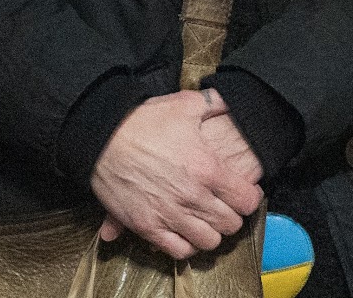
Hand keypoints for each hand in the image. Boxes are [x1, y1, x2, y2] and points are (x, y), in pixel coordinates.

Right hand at [91, 90, 265, 257]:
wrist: (102, 138)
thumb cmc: (144, 121)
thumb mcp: (186, 104)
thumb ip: (216, 104)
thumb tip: (231, 101)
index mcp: (209, 169)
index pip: (247, 200)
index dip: (250, 197)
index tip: (245, 193)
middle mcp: (193, 196)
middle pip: (230, 224)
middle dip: (233, 216)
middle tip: (226, 207)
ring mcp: (170, 214)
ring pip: (207, 241)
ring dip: (211, 233)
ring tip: (207, 222)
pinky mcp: (147, 227)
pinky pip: (178, 251)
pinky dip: (186, 246)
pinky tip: (185, 233)